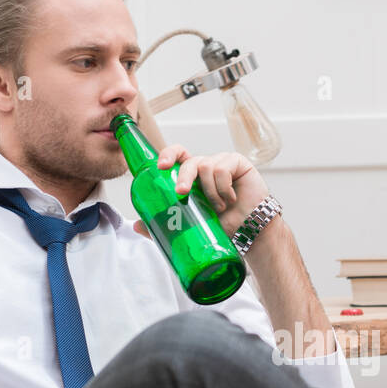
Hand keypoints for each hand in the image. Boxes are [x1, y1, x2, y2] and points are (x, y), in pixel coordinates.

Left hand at [130, 145, 269, 238]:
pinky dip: (224, 188)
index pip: (178, 155)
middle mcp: (206, 166)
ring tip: (220, 208)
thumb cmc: (223, 227)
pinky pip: (223, 169)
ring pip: (205, 167)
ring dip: (210, 192)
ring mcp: (223, 162)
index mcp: (193, 176)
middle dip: (183, 176)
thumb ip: (167, 224)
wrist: (250, 233)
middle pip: (188, 160)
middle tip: (182, 193)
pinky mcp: (238, 163)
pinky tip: (232, 200)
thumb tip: (136, 226)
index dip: (168, 154)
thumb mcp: (192, 225)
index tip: (160, 166)